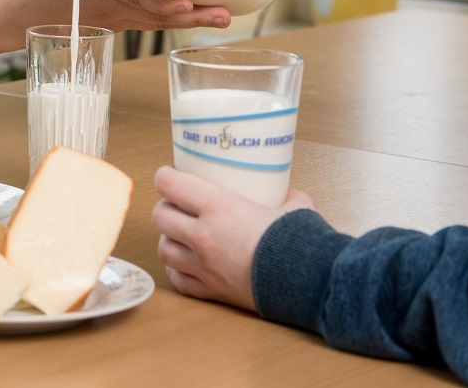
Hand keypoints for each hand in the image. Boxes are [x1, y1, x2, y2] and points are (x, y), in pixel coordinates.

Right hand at [17, 0, 233, 30]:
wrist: (24, 17)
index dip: (159, 0)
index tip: (184, 1)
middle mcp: (114, 9)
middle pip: (157, 15)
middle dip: (191, 16)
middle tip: (223, 14)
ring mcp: (120, 20)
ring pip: (160, 23)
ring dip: (194, 22)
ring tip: (225, 17)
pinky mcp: (123, 22)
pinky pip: (155, 23)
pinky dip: (181, 20)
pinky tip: (207, 15)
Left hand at [151, 165, 312, 309]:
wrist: (309, 286)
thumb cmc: (300, 245)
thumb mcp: (296, 209)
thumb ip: (289, 199)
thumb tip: (291, 196)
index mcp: (219, 207)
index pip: (169, 184)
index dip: (165, 177)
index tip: (169, 175)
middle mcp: (204, 236)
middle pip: (159, 216)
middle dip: (165, 208)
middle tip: (177, 206)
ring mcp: (204, 266)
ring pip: (163, 250)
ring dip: (169, 240)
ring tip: (180, 236)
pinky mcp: (211, 291)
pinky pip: (179, 281)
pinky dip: (178, 271)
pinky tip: (187, 265)